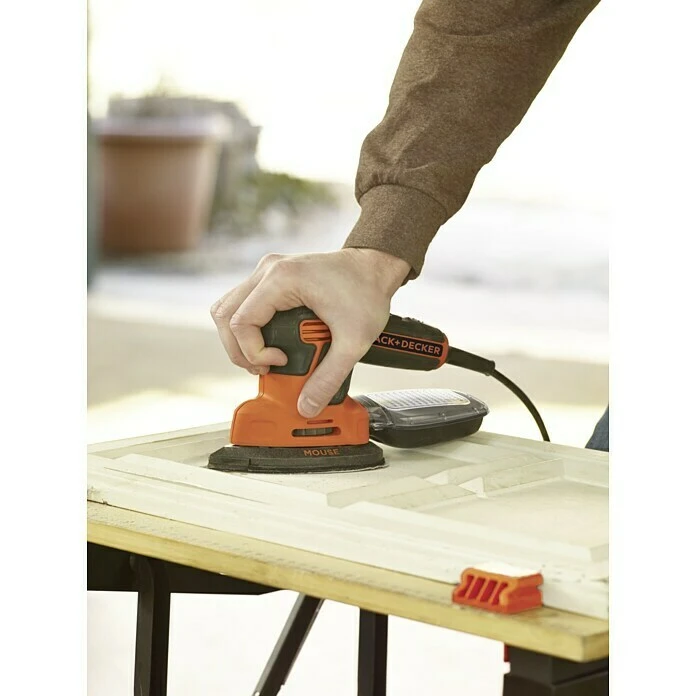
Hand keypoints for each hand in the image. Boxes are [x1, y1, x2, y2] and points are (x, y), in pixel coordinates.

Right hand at [210, 248, 410, 416]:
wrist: (375, 268)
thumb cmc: (367, 292)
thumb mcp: (353, 341)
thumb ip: (329, 377)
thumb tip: (307, 405)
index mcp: (281, 279)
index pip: (241, 322)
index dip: (254, 352)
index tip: (280, 363)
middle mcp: (268, 271)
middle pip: (224, 314)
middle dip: (238, 350)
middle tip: (263, 369)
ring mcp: (268, 272)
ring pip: (229, 308)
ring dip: (239, 339)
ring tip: (264, 359)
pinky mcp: (272, 279)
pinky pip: (245, 305)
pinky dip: (249, 328)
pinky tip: (271, 343)